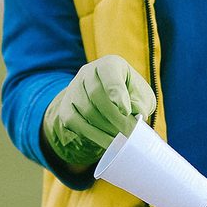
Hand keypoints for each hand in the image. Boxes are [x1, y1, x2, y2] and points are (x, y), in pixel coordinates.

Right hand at [42, 55, 156, 168]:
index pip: (109, 74)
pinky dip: (92, 135)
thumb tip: (137, 113)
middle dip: (114, 117)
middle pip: (96, 94)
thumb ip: (141, 102)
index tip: (126, 111)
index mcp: (110, 64)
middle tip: (128, 132)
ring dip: (104, 128)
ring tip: (120, 139)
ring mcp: (74, 89)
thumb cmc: (129, 95)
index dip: (116, 93)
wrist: (108, 102)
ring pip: (86, 110)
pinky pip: (74, 122)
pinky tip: (107, 142)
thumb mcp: (141, 95)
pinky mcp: (66, 106)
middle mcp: (88, 72)